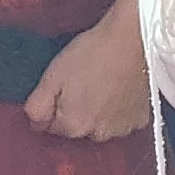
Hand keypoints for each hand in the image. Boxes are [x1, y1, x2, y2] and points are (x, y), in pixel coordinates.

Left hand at [24, 0, 151, 140]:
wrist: (134, 40)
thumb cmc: (92, 53)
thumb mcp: (53, 74)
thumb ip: (38, 105)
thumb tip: (34, 123)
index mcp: (73, 126)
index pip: (53, 127)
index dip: (53, 105)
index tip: (61, 86)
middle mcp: (97, 135)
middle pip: (77, 127)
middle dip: (75, 109)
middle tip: (80, 80)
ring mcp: (122, 129)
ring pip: (100, 124)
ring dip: (97, 111)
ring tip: (101, 82)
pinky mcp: (140, 119)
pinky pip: (122, 119)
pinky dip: (118, 109)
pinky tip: (118, 87)